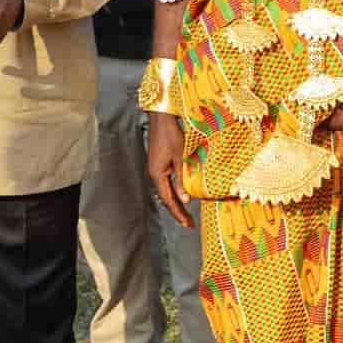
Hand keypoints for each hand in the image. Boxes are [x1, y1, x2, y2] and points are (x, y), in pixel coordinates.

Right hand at [147, 112, 192, 227]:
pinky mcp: (158, 163)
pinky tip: (181, 193)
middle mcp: (153, 174)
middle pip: (166, 197)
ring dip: (176, 201)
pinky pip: (166, 182)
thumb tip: (186, 199)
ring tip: (186, 213)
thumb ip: (182, 179)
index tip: (188, 224)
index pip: (168, 200)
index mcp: (157, 174)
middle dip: (177, 211)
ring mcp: (155, 169)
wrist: (161, 118)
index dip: (178, 213)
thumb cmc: (171, 135)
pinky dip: (174, 190)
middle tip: (189, 223)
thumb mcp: (180, 158)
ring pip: (165, 190)